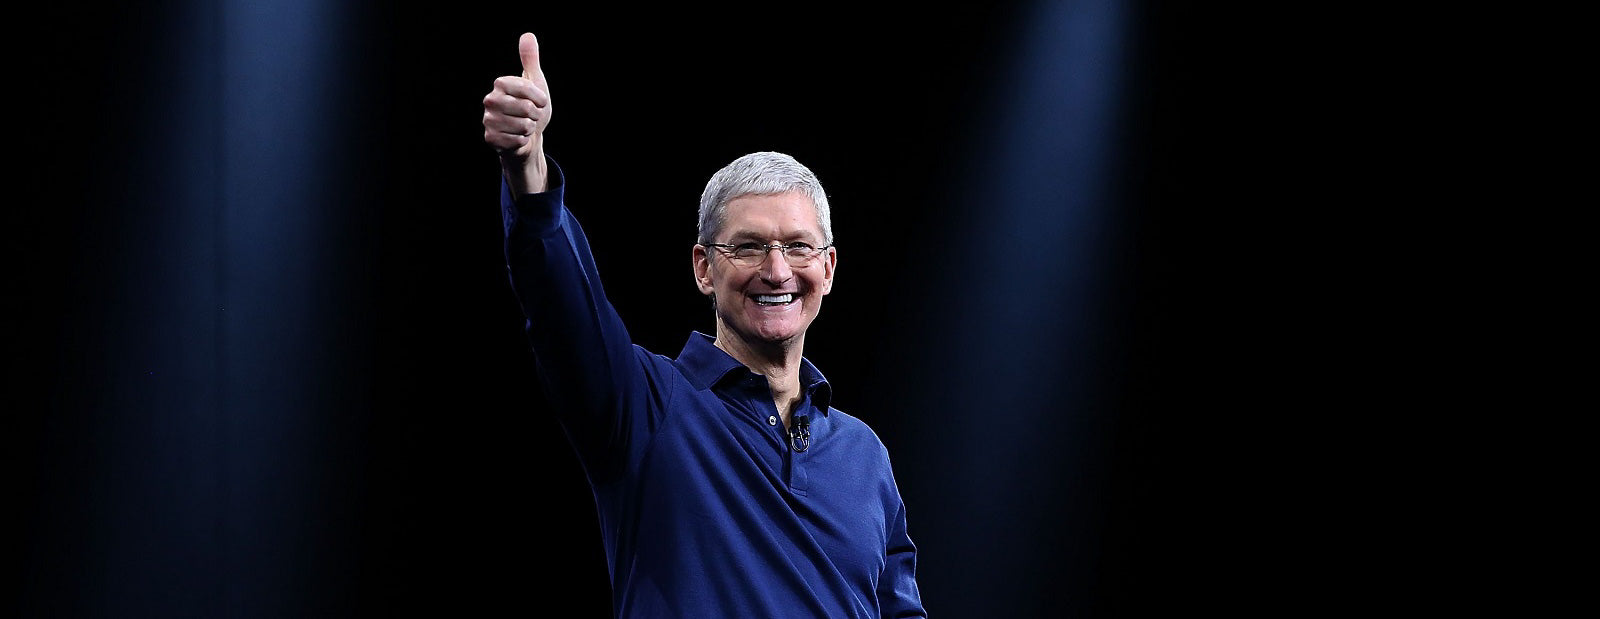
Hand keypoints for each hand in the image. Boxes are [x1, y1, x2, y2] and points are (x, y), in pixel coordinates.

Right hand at [483, 32, 550, 193]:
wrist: (529, 135)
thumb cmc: (532, 107)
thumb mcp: (535, 82)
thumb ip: (530, 59)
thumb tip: (528, 35)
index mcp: (500, 84)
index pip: (527, 88)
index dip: (539, 98)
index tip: (540, 101)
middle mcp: (490, 100)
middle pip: (525, 108)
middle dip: (535, 115)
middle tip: (531, 115)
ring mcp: (488, 120)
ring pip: (522, 126)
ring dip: (529, 129)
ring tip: (524, 126)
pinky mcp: (490, 138)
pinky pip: (516, 141)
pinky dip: (522, 141)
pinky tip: (517, 137)